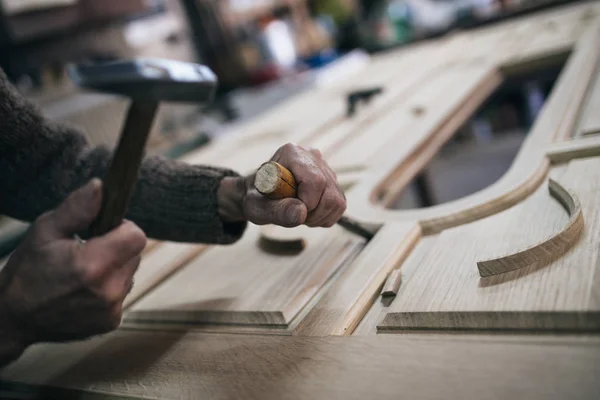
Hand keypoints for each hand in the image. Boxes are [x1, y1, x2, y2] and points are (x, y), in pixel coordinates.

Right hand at [0, 179, 146, 363]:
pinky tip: (84, 291)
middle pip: (135, 254)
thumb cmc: (27, 270)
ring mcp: (110, 310)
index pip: (137, 236)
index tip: (102, 230)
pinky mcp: (110, 322)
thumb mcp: (45, 231)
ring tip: (82, 273)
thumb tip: (100, 187)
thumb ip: (77, 208)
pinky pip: (122, 293)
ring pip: (129, 273)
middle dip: (117, 248)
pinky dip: (109, 288)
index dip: (122, 228)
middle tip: (87, 252)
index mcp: (93, 265)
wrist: (13, 318)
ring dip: (114, 269)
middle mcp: (107, 291)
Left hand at [219, 143, 345, 227]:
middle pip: (330, 193)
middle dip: (313, 214)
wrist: (258, 194)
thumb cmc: (255, 198)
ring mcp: (325, 167)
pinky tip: (307, 213)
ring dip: (319, 217)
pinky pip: (339, 206)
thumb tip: (301, 213)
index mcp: (292, 153)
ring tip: (299, 213)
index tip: (291, 210)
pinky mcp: (332, 181)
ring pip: (337, 201)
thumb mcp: (257, 208)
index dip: (308, 204)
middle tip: (294, 215)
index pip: (315, 181)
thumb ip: (277, 210)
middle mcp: (312, 156)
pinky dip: (325, 217)